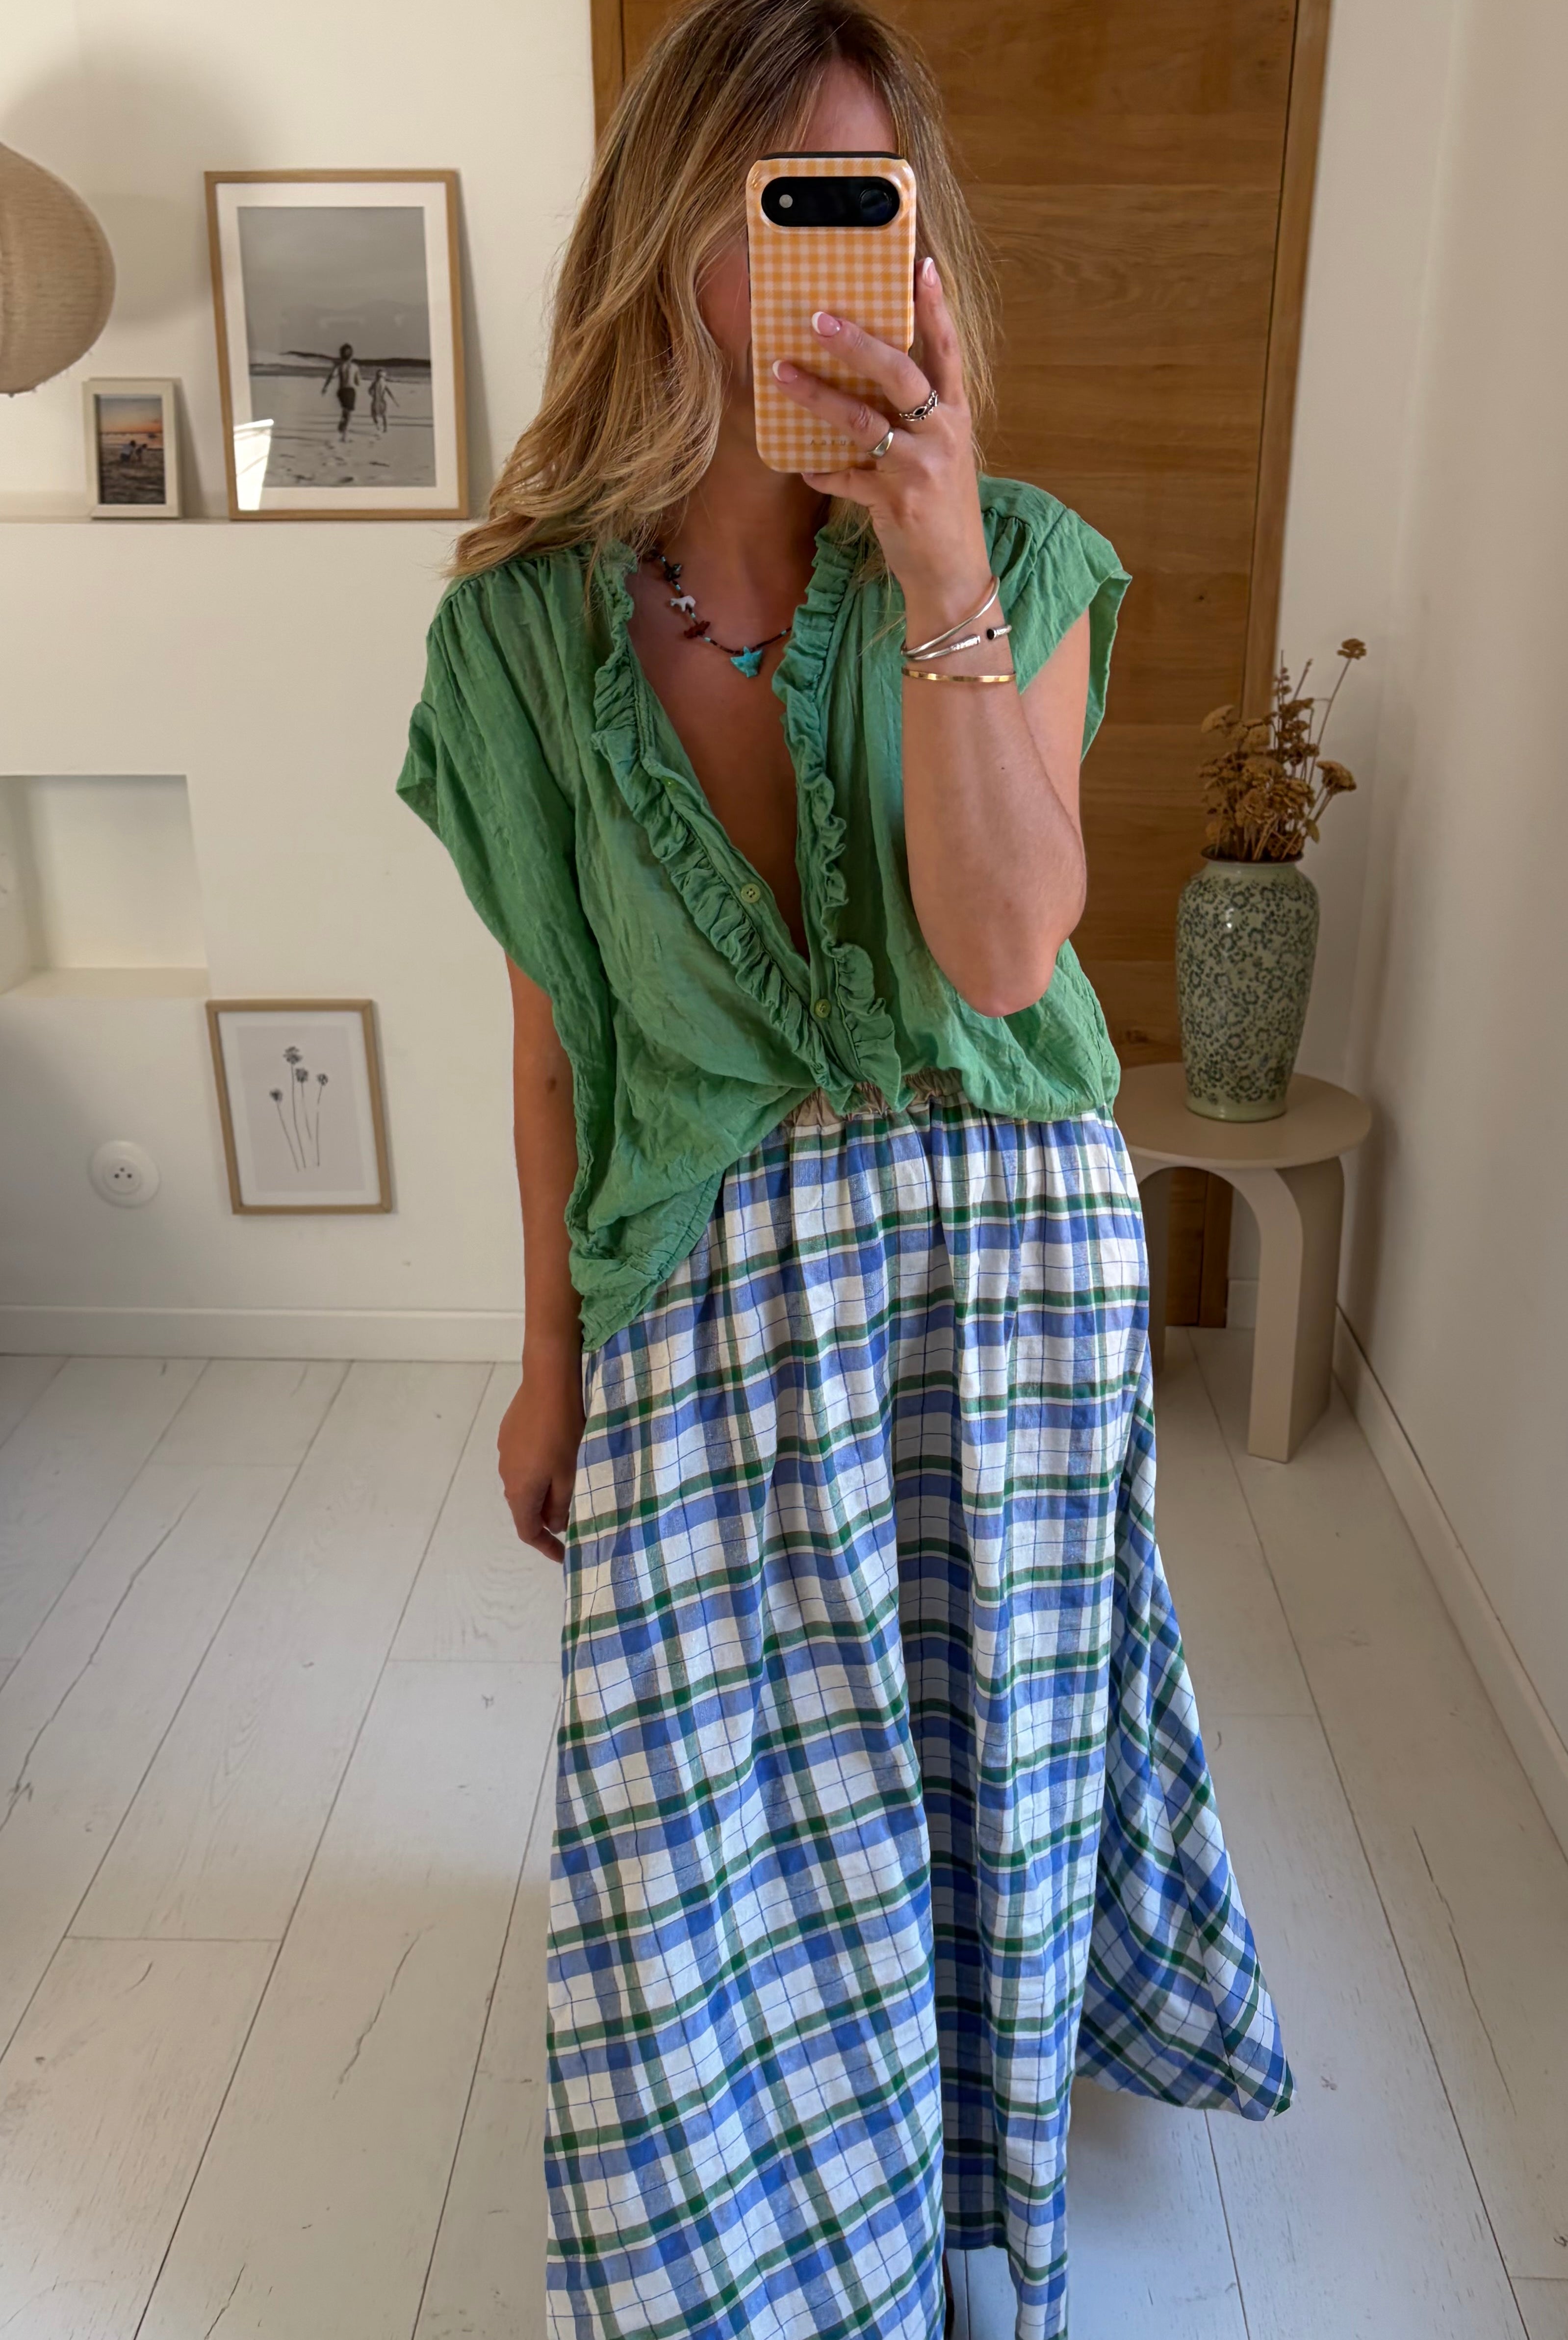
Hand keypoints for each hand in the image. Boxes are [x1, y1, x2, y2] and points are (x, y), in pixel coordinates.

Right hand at [498, 1346, 584, 1563]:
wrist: (548, 1382)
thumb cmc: (564, 1432)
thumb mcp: (570, 1474)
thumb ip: (560, 1505)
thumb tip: (554, 1525)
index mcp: (520, 1490)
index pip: (528, 1531)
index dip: (545, 1547)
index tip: (563, 1555)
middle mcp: (505, 1474)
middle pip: (524, 1507)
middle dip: (546, 1518)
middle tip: (571, 1521)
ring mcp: (504, 1451)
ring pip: (524, 1482)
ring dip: (542, 1491)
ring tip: (566, 1486)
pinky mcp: (509, 1432)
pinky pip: (522, 1461)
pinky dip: (538, 1469)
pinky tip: (555, 1456)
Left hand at [771, 257, 990, 640]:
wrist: (955, 575)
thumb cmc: (941, 509)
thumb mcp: (940, 455)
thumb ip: (913, 419)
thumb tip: (862, 381)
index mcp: (956, 415)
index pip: (947, 350)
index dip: (935, 308)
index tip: (921, 266)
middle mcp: (941, 433)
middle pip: (898, 372)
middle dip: (855, 342)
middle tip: (818, 317)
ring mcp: (919, 466)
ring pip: (860, 420)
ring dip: (816, 395)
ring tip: (781, 373)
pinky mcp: (894, 500)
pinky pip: (845, 477)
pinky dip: (821, 471)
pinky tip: (803, 465)